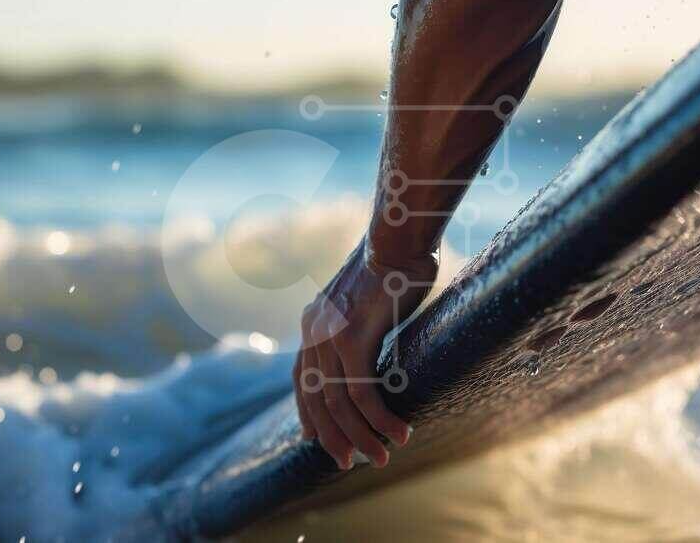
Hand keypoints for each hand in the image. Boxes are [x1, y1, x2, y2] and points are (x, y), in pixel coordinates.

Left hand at [292, 238, 436, 468]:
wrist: (398, 237)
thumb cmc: (393, 265)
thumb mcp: (366, 303)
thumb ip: (360, 328)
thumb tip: (373, 347)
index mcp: (313, 322)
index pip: (301, 380)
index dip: (309, 414)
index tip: (317, 441)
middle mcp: (313, 331)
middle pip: (316, 399)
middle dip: (333, 436)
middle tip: (350, 462)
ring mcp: (330, 335)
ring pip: (339, 403)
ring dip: (361, 436)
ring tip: (381, 457)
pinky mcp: (352, 338)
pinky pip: (363, 393)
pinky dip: (379, 419)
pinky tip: (398, 433)